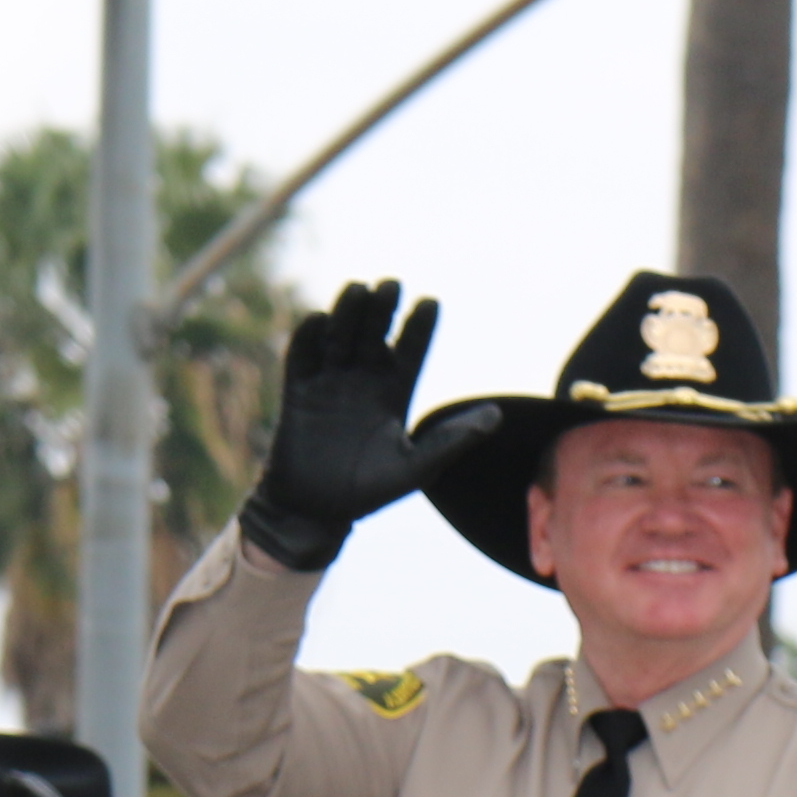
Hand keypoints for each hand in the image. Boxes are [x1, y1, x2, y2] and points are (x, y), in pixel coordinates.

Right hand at [243, 281, 507, 571]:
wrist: (317, 511)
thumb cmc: (370, 492)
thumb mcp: (416, 468)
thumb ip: (451, 441)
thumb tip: (497, 417)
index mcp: (395, 391)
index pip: (410, 350)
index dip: (419, 328)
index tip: (430, 304)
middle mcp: (364, 379)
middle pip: (375, 333)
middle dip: (382, 309)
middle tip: (392, 285)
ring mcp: (330, 382)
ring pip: (340, 337)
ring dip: (348, 312)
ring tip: (358, 288)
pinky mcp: (299, 391)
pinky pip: (303, 358)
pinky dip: (309, 338)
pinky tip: (318, 319)